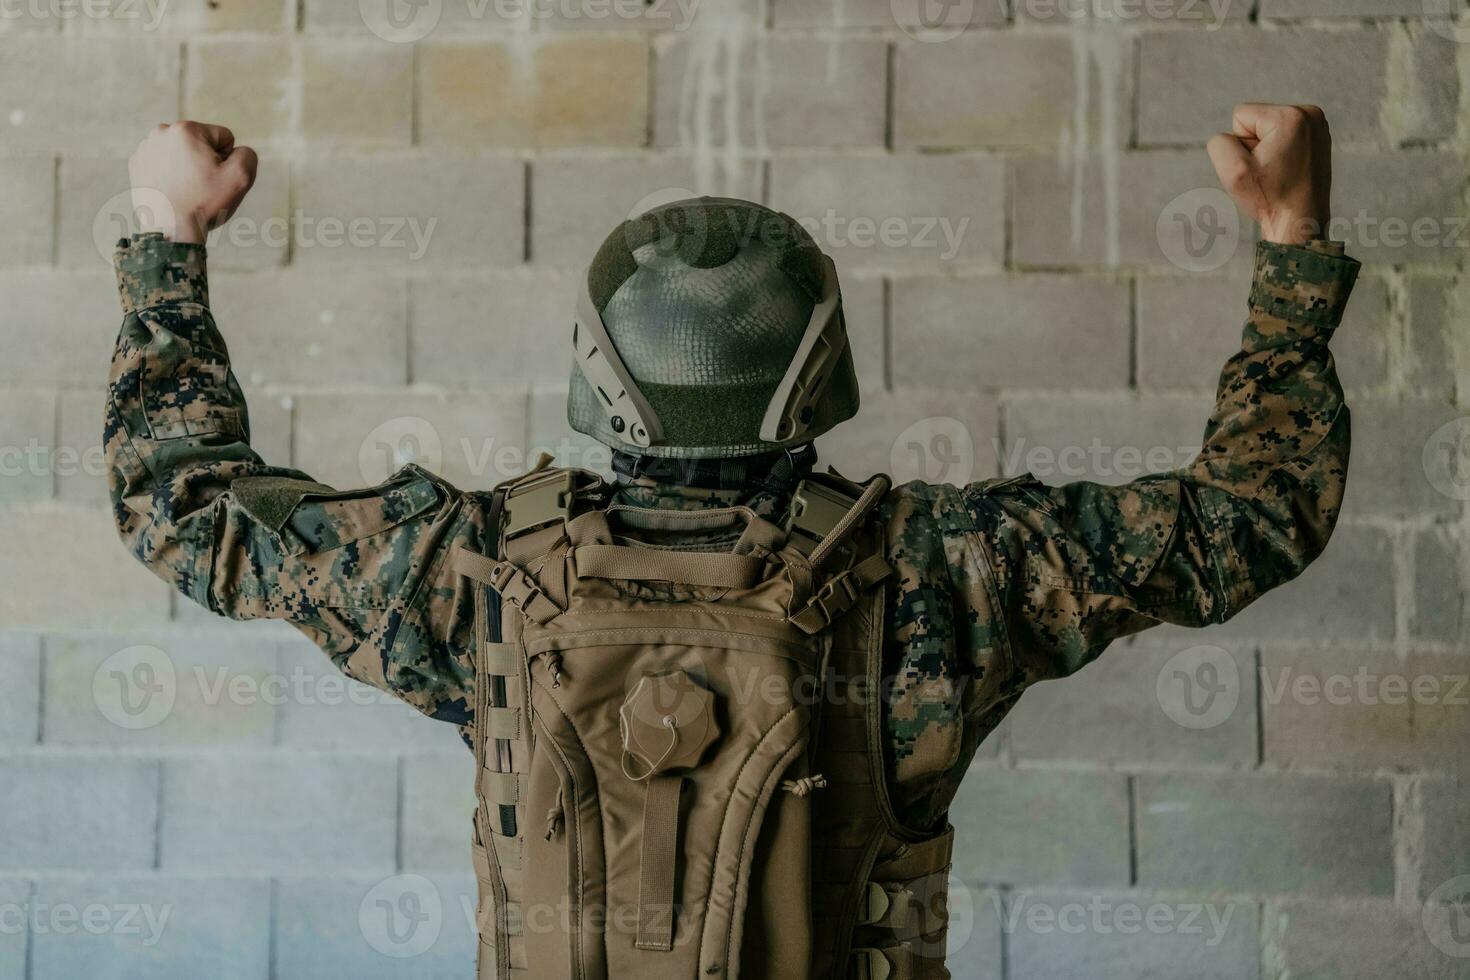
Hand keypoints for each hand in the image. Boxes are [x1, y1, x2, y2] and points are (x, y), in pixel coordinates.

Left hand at [128, 121, 256, 245]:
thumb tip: (238, 150)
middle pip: (200, 143)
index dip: (227, 160)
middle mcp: (162, 132)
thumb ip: (247, 155)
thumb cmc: (205, 203)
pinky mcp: (136, 164)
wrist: (170, 230)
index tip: (215, 178)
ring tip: (186, 189)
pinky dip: (170, 174)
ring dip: (188, 167)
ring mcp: (145, 148)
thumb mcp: (241, 178)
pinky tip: (172, 190)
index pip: (223, 137)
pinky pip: (163, 163)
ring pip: (181, 153)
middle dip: (205, 161)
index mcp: (187, 130)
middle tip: (201, 186)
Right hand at [1207, 103, 1330, 245]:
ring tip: (1279, 172)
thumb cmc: (1269, 199)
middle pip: (1256, 119)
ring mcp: (1318, 124)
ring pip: (1269, 128)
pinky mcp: (1319, 136)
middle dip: (1255, 145)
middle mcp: (1310, 113)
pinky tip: (1289, 169)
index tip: (1260, 166)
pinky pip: (1284, 135)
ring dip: (1267, 149)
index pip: (1240, 116)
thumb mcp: (1232, 171)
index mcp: (1290, 117)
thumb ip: (1219, 143)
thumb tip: (1229, 136)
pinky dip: (1281, 151)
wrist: (1300, 221)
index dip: (1240, 145)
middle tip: (1270, 172)